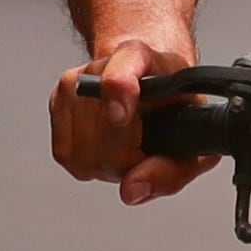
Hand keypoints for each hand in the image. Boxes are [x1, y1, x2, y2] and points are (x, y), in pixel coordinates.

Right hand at [51, 37, 218, 205]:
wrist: (152, 76)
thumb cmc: (174, 106)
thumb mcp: (194, 144)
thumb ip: (169, 172)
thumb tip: (131, 190)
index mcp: (143, 59)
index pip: (121, 70)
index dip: (119, 89)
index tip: (122, 114)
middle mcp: (103, 66)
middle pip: (104, 143)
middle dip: (127, 160)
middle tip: (144, 147)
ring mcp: (77, 82)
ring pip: (83, 155)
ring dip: (107, 162)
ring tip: (126, 144)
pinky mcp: (57, 100)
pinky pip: (67, 154)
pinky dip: (88, 159)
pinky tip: (106, 143)